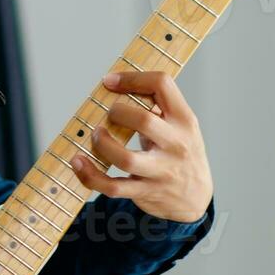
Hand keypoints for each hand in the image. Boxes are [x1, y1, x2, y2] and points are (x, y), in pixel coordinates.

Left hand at [70, 71, 213, 223]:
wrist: (196, 197)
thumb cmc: (180, 152)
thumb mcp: (179, 125)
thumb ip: (157, 106)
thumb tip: (115, 85)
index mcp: (184, 120)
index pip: (162, 85)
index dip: (132, 78)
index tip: (110, 81)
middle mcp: (176, 145)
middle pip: (143, 121)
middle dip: (117, 112)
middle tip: (109, 113)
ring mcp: (161, 172)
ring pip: (126, 159)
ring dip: (103, 144)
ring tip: (96, 135)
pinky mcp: (145, 192)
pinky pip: (113, 186)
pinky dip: (90, 175)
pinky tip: (78, 162)